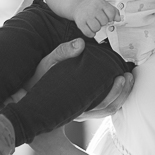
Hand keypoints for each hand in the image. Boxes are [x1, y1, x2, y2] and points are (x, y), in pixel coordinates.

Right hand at [17, 38, 133, 117]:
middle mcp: (80, 111)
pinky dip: (113, 96)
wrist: (26, 95)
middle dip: (123, 93)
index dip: (116, 93)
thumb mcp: (47, 63)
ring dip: (121, 95)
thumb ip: (63, 52)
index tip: (122, 77)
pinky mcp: (82, 106)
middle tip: (129, 76)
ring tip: (128, 78)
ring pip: (107, 109)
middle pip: (109, 108)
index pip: (102, 104)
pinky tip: (118, 83)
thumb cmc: (38, 79)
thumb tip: (80, 43)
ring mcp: (82, 110)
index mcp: (75, 104)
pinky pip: (102, 106)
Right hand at [74, 0, 118, 36]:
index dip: (111, 18)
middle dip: (103, 23)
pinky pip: (89, 33)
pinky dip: (91, 33)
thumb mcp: (103, 4)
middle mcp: (93, 9)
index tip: (108, 18)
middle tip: (99, 20)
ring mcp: (86, 16)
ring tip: (95, 24)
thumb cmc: (93, 6)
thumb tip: (119, 19)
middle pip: (104, 22)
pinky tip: (91, 29)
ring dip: (97, 28)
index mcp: (100, 3)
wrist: (78, 5)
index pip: (111, 13)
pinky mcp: (80, 23)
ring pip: (96, 28)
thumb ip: (113, 11)